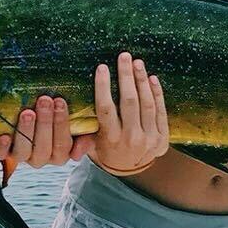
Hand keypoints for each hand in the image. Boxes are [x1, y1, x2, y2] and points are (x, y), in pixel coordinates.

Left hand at [0, 94, 83, 168]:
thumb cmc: (60, 122)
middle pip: (43, 147)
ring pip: (23, 151)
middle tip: (45, 101)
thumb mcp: (79, 129)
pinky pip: (2, 154)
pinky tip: (5, 136)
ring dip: (26, 131)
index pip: (63, 144)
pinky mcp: (6, 152)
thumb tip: (77, 154)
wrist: (36, 119)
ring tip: (28, 113)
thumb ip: (84, 138)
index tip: (60, 101)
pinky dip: (2, 147)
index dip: (62, 123)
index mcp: (61, 154)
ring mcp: (23, 155)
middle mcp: (41, 158)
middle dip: (45, 122)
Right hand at [89, 53, 167, 175]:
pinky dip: (157, 93)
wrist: (129, 171)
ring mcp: (149, 139)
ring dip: (142, 80)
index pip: (106, 108)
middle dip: (126, 76)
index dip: (103, 86)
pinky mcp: (162, 138)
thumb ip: (83, 131)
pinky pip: (161, 111)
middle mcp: (131, 139)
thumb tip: (64, 116)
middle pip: (129, 102)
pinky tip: (152, 78)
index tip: (101, 67)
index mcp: (110, 139)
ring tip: (137, 63)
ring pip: (147, 104)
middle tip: (124, 56)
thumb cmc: (105, 151)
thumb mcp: (91, 145)